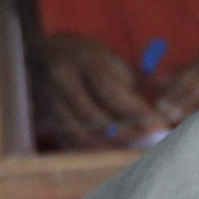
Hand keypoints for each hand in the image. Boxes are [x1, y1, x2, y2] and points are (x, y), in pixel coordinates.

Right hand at [36, 33, 161, 148]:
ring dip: (108, 143)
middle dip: (124, 133)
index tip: (156, 123)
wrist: (45, 51)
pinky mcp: (42, 112)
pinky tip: (108, 147)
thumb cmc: (86, 55)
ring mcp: (48, 96)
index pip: (111, 92)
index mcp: (83, 60)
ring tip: (131, 146)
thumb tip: (146, 118)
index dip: (135, 112)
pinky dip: (90, 146)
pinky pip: (67, 137)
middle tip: (147, 140)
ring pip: (79, 131)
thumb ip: (126, 87)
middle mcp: (62, 78)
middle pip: (93, 116)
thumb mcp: (110, 60)